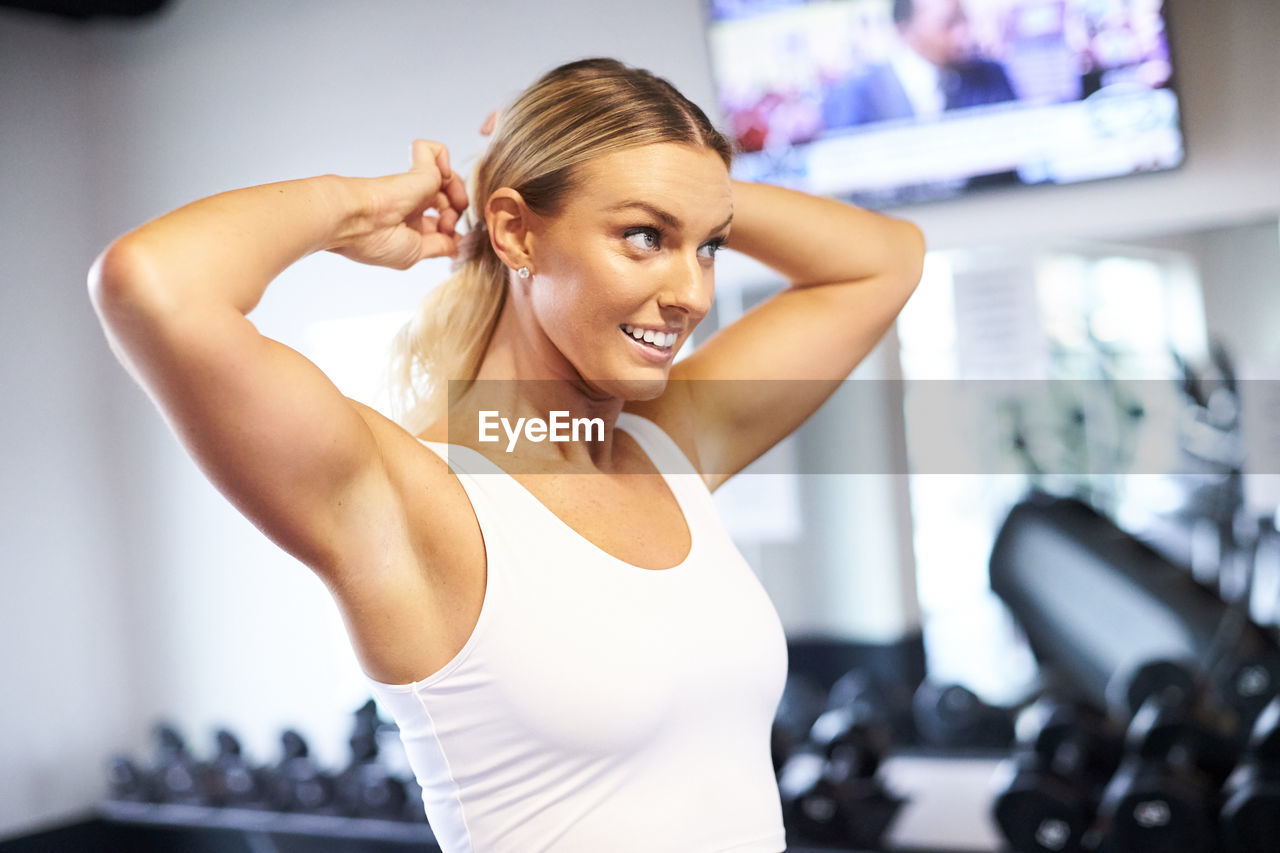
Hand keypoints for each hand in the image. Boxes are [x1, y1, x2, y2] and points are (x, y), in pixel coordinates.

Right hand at [330, 139, 469, 269]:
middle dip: (456, 215)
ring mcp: (415, 184)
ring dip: (458, 194)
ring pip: (448, 177)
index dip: (451, 231)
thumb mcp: (414, 253)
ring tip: (451, 208)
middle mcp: (412, 202)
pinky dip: (444, 159)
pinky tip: (443, 174)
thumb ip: (439, 247)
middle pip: (449, 201)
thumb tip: (456, 247)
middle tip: (446, 225)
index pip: (441, 223)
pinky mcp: (418, 168)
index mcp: (409, 224)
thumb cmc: (375, 240)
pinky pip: (436, 150)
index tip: (452, 241)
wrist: (355, 220)